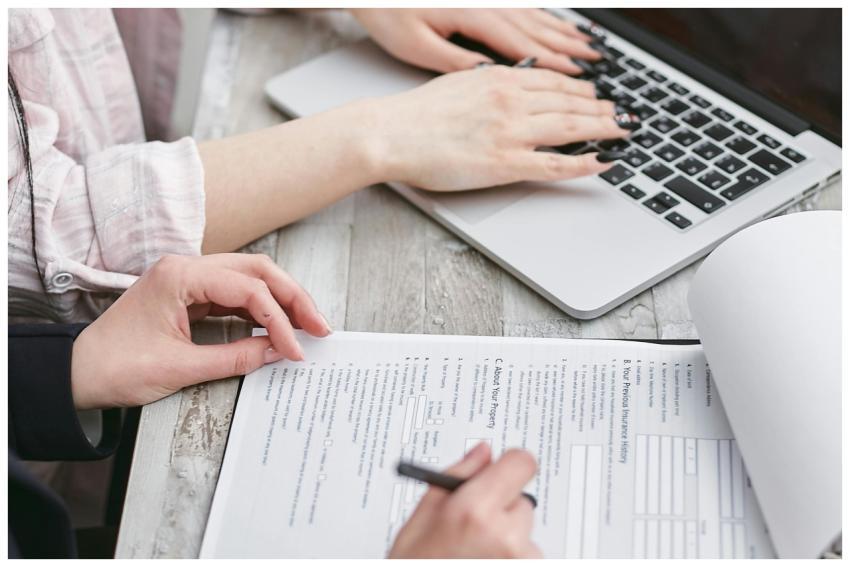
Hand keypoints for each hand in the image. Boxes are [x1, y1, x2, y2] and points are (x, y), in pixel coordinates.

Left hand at [70, 254, 330, 409]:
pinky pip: (236, 295)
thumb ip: (235, 357)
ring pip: (250, 278)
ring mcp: (189, 279)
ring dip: (281, 301)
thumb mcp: (179, 368)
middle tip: (319, 326)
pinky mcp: (191, 295)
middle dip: (292, 297)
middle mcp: (187, 267)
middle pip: (257, 270)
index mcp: (180, 275)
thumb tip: (278, 352)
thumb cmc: (115, 367)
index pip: (249, 290)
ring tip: (307, 326)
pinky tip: (278, 326)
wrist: (77, 374)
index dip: (280, 319)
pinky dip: (261, 310)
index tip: (296, 349)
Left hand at [351, 8, 598, 73]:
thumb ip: (456, 61)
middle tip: (597, 63)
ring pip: (535, 17)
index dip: (555, 64)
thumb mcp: (416, 46)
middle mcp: (487, 4)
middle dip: (570, 48)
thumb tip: (489, 76)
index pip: (524, 46)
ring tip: (588, 46)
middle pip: (538, 29)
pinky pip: (523, 9)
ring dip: (563, 33)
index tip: (580, 77)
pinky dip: (544, 19)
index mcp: (475, 17)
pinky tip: (555, 26)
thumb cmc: (388, 13)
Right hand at [364, 65, 628, 190]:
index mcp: (500, 81)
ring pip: (571, 128)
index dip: (582, 88)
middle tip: (621, 115)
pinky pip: (555, 164)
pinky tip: (602, 162)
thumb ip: (489, 84)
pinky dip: (583, 162)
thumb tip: (508, 85)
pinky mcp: (505, 163)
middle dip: (602, 109)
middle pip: (570, 103)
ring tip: (621, 134)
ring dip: (602, 130)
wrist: (391, 133)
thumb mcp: (459, 83)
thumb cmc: (416, 114)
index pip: (554, 81)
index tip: (596, 94)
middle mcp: (512, 102)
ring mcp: (511, 132)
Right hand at [389, 443, 541, 558]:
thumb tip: (482, 453)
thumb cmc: (415, 564)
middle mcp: (504, 535)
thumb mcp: (422, 518)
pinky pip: (528, 557)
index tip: (502, 472)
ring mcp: (520, 560)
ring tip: (474, 556)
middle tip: (473, 529)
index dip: (510, 465)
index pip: (521, 463)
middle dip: (501, 509)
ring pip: (525, 533)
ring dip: (508, 540)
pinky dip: (511, 560)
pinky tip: (483, 565)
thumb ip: (457, 476)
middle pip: (521, 500)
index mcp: (474, 510)